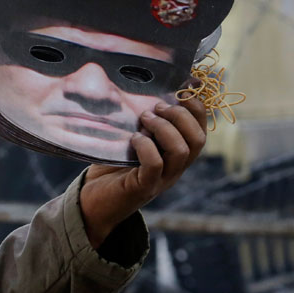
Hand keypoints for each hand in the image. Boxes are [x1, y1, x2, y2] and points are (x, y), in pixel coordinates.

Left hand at [79, 97, 207, 248]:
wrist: (92, 203)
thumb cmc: (111, 168)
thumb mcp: (131, 141)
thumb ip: (142, 124)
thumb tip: (144, 92)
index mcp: (176, 156)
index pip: (200, 130)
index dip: (198, 108)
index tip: (183, 89)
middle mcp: (174, 169)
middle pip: (198, 140)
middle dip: (181, 116)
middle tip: (157, 107)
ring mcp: (161, 180)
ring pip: (181, 151)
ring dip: (164, 128)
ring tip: (145, 118)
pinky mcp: (143, 188)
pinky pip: (155, 165)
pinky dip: (147, 147)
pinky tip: (134, 139)